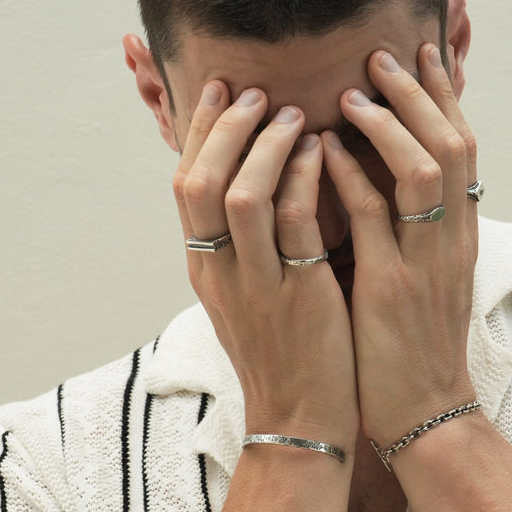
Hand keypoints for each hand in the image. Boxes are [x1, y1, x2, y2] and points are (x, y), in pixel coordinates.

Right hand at [173, 84, 359, 449]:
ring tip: (295, 113)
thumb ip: (245, 246)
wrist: (301, 422)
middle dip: (226, 127)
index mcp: (205, 269)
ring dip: (267, 145)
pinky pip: (295, 225)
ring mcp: (257, 285)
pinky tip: (325, 154)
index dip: (201, 131)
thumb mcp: (247, 298)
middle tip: (257, 91)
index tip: (222, 89)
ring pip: (243, 195)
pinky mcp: (299, 298)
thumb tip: (252, 190)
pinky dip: (307, 180)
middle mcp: (220, 273)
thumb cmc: (284, 356)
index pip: (187, 185)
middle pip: (199, 181)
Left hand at [320, 43, 478, 448]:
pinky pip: (373, 217)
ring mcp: (425, 262)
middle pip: (452, 143)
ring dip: (387, 123)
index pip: (464, 148)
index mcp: (461, 236)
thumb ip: (420, 230)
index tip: (422, 52)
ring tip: (351, 92)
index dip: (445, 96)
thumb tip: (398, 184)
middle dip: (420, 92)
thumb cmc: (414, 348)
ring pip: (422, 169)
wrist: (425, 412)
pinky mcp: (390, 287)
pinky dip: (350, 176)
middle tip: (385, 53)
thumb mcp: (429, 280)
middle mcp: (452, 240)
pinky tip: (325, 151)